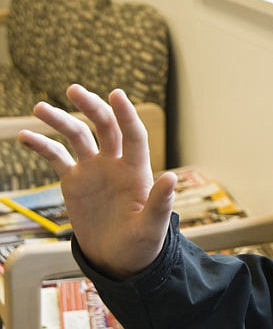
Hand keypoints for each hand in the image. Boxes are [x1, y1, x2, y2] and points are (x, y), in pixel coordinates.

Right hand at [17, 84, 175, 278]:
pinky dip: (42, 145)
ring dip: (61, 120)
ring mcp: (94, 170)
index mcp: (137, 171)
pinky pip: (56, 157)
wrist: (118, 258)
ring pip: (77, 137)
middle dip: (91, 107)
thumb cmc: (141, 244)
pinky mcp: (74, 181)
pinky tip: (25, 136)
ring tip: (40, 108)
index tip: (116, 94)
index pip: (133, 135)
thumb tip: (170, 177)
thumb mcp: (151, 227)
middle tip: (74, 90)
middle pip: (104, 127)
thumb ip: (159, 203)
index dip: (126, 115)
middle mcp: (115, 164)